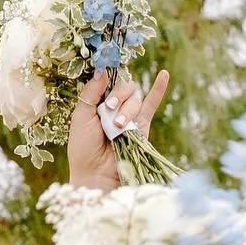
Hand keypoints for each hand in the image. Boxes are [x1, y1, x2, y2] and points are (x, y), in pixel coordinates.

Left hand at [68, 68, 169, 191]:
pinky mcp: (142, 128)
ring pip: (135, 100)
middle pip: (124, 87)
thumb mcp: (81, 116)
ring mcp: (129, 117)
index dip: (108, 76)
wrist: (97, 174)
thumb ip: (91, 92)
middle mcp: (115, 107)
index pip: (108, 80)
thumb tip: (103, 70)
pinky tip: (164, 74)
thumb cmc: (84, 148)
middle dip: (118, 95)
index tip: (105, 71)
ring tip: (118, 126)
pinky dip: (158, 90)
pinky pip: (152, 105)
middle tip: (109, 108)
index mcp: (98, 101)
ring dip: (127, 109)